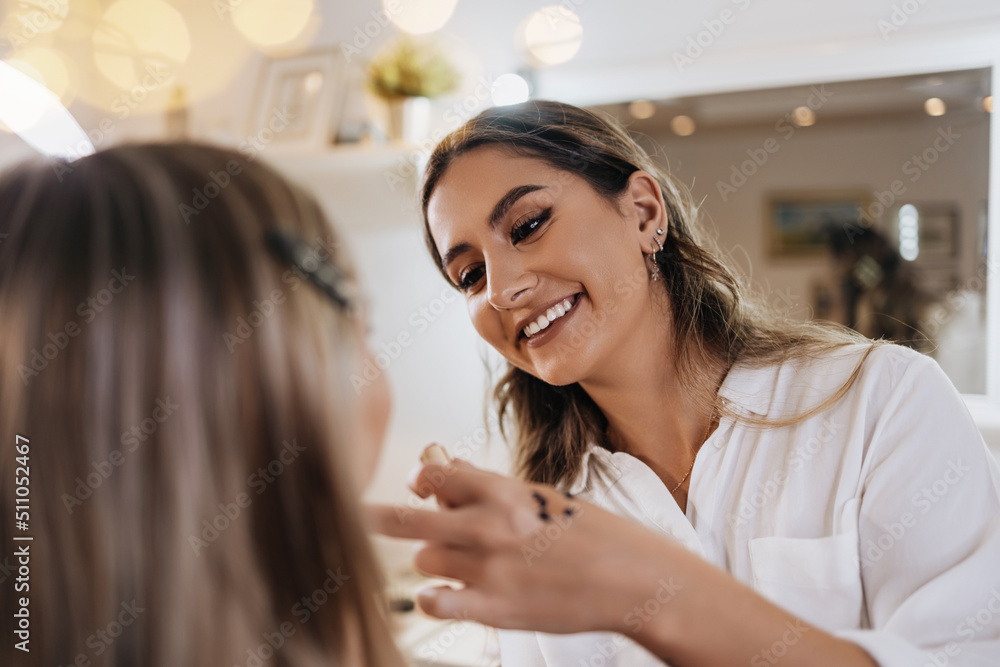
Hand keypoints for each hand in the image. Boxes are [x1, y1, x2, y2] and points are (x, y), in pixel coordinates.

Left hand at [366, 458, 694, 636]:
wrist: (633, 579)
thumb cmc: (594, 533)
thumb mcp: (545, 498)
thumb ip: (493, 489)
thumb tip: (450, 471)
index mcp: (506, 492)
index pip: (437, 475)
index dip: (421, 479)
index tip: (418, 484)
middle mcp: (490, 527)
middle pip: (410, 520)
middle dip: (378, 516)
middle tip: (355, 512)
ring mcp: (489, 570)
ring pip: (423, 560)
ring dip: (431, 559)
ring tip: (456, 561)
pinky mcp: (494, 609)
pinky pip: (436, 600)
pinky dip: (433, 596)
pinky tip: (444, 592)